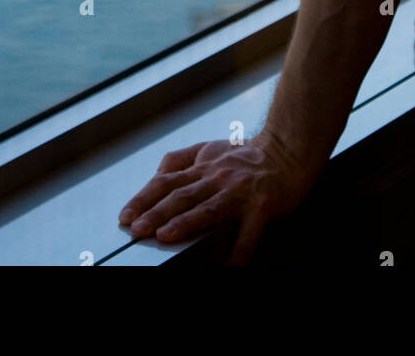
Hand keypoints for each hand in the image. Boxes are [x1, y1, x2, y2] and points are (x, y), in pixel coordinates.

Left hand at [118, 130, 317, 264]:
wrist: (288, 150)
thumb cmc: (248, 155)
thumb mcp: (210, 148)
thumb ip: (183, 159)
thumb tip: (157, 174)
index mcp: (202, 166)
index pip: (166, 182)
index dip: (144, 198)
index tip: (125, 216)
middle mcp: (217, 176)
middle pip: (181, 195)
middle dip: (155, 213)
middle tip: (136, 230)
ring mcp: (239, 191)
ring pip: (207, 208)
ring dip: (185, 223)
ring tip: (165, 236)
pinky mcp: (262, 205)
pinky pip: (248, 233)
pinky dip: (237, 251)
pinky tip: (227, 266)